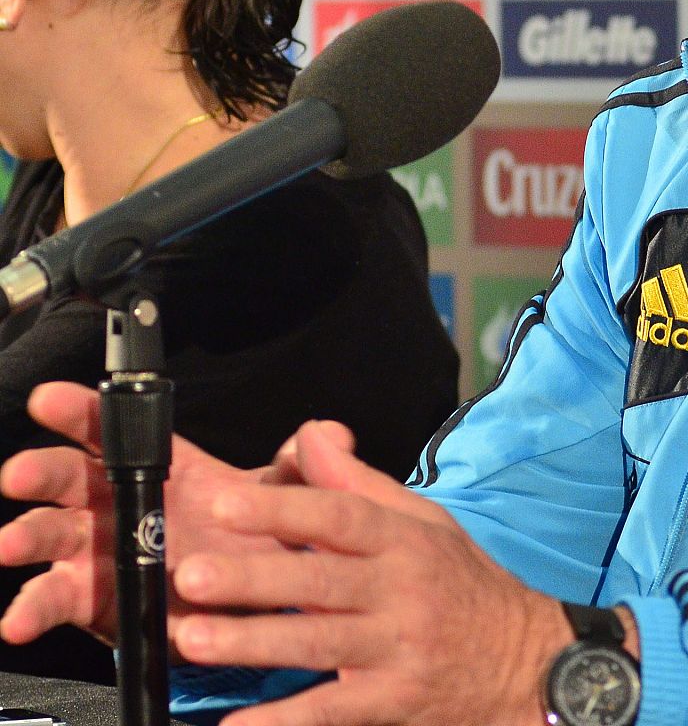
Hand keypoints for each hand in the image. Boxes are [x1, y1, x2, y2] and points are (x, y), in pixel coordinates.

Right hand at [0, 382, 351, 646]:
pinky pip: (57, 599)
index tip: (50, 398)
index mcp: (164, 467)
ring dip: (26, 537)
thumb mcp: (286, 497)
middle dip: (41, 470)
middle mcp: (120, 503)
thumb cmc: (258, 537)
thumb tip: (328, 433)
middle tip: (23, 473)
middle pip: (67, 477)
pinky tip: (21, 617)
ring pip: (50, 536)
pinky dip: (33, 608)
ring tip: (11, 545)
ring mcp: (102, 550)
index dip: (81, 410)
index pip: (115, 429)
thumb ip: (302, 465)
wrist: (259, 601)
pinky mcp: (95, 599)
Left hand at [168, 420, 572, 725]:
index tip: (225, 503)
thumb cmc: (461, 583)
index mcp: (403, 541)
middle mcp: (401, 591)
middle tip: (194, 574)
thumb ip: (359, 483)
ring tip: (195, 638)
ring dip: (255, 642)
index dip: (282, 509)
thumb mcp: (424, 521)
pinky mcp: (393, 702)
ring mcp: (398, 649)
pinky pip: (334, 712)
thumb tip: (308, 435)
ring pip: (319, 644)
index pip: (339, 517)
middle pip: (321, 581)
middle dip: (254, 577)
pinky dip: (284, 722)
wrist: (524, 659)